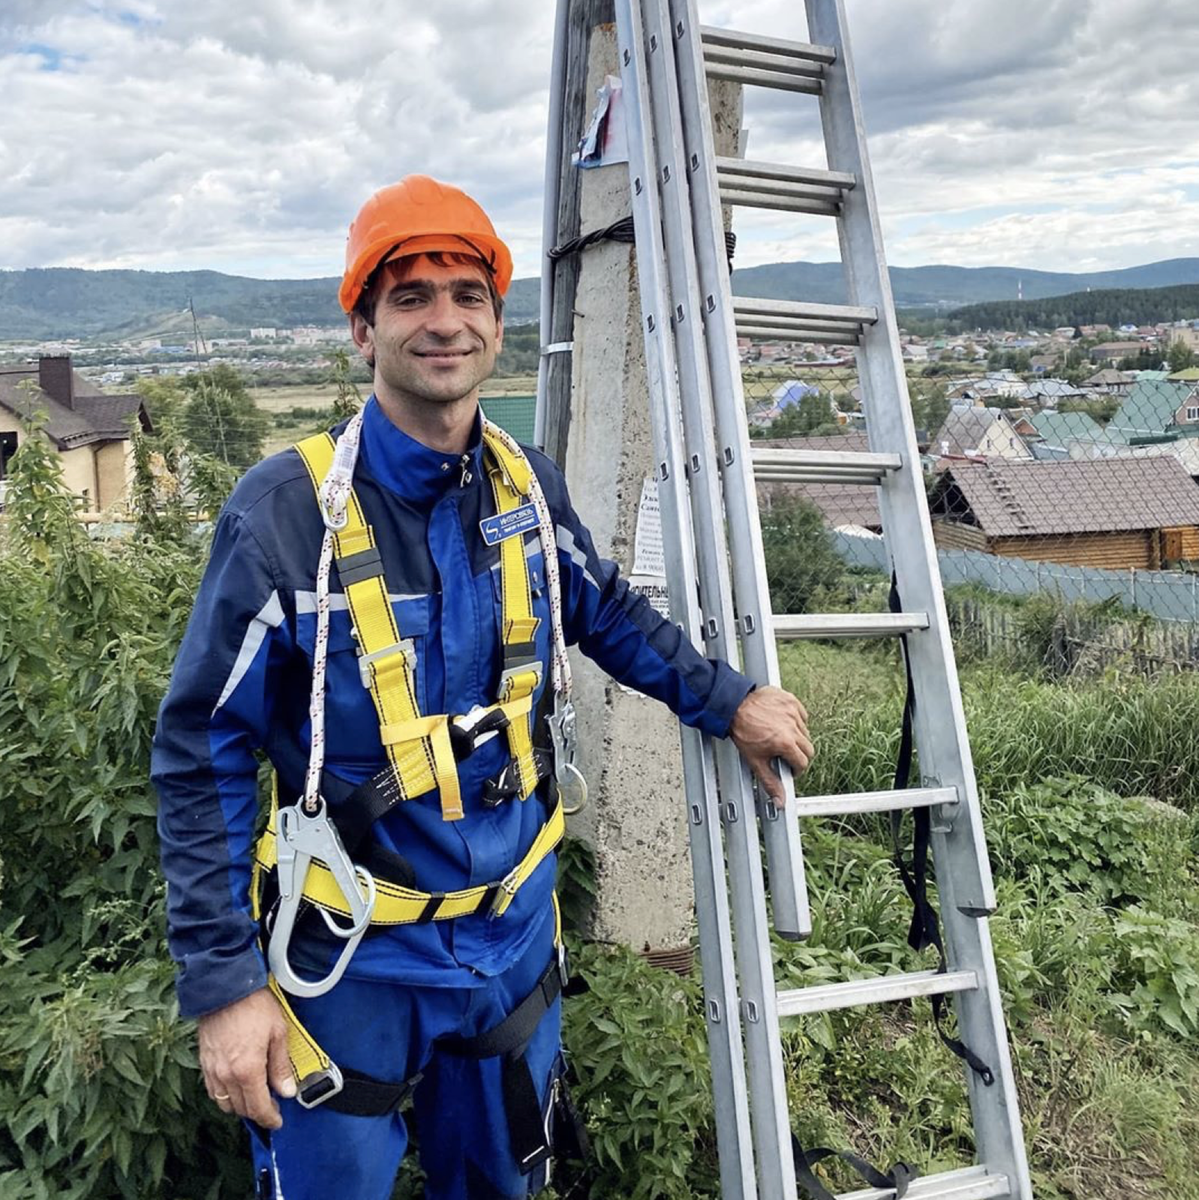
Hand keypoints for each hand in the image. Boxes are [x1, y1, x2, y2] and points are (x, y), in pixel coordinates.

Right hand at [197, 988, 295, 1129]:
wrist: (226, 987)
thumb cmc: (254, 1006)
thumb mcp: (278, 1033)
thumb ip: (281, 1066)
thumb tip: (287, 1090)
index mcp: (247, 1070)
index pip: (258, 1107)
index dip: (269, 1118)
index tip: (277, 1121)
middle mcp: (226, 1076)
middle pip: (241, 1109)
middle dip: (257, 1112)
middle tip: (270, 1106)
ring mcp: (212, 1070)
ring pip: (224, 1103)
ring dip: (240, 1105)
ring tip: (254, 1096)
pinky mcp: (204, 1062)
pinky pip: (212, 1090)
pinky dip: (224, 1095)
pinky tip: (235, 1086)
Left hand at [729, 685, 813, 804]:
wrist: (733, 706)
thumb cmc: (742, 731)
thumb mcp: (755, 760)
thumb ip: (770, 782)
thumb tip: (780, 801)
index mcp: (785, 743)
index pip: (802, 763)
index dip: (795, 768)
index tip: (789, 768)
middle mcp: (792, 727)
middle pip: (808, 748)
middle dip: (798, 754)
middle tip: (785, 754)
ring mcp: (792, 712)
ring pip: (805, 731)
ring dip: (796, 737)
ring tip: (779, 737)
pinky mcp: (790, 700)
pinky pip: (801, 714)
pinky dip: (795, 720)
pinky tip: (782, 723)